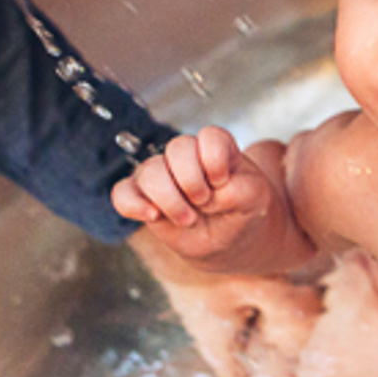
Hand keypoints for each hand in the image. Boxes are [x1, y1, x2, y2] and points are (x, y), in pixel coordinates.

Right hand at [112, 126, 313, 273]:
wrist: (228, 239)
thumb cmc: (242, 210)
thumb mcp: (255, 199)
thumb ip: (241, 190)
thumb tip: (214, 193)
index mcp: (217, 148)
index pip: (210, 136)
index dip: (215, 162)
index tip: (223, 183)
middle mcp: (188, 156)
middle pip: (178, 148)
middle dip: (193, 181)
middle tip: (204, 203)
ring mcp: (162, 175)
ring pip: (149, 170)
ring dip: (170, 199)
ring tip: (188, 219)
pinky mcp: (142, 197)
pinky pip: (122, 192)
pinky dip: (133, 204)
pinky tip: (153, 216)